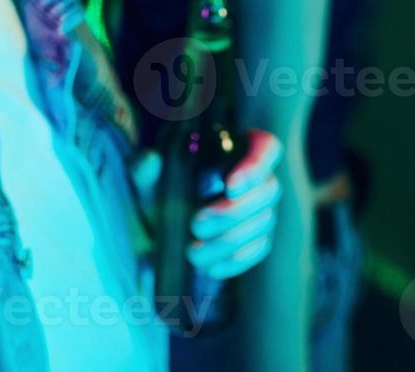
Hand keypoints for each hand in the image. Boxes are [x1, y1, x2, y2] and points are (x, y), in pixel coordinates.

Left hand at [132, 129, 283, 280]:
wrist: (164, 218)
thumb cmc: (162, 186)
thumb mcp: (150, 175)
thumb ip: (147, 166)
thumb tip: (150, 161)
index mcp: (240, 147)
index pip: (266, 148)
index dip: (254, 166)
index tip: (229, 185)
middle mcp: (259, 175)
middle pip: (267, 190)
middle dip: (232, 212)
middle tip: (196, 225)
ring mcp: (263, 206)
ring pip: (263, 222)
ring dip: (230, 240)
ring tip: (194, 252)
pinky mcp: (260, 235)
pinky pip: (259, 248)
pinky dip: (236, 260)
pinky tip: (212, 268)